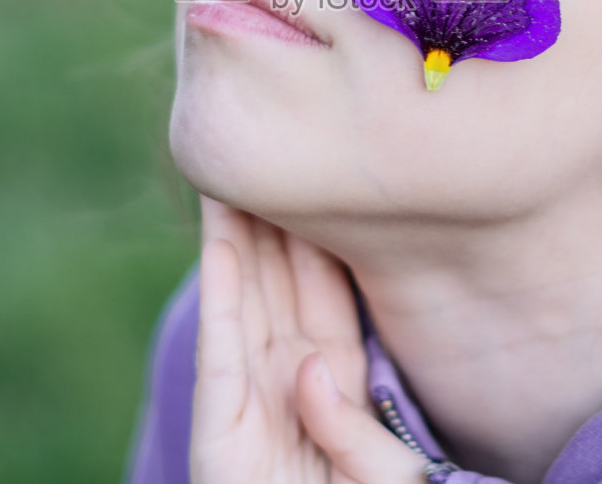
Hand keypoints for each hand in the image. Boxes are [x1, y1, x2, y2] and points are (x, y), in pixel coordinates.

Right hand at [189, 194, 430, 483]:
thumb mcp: (383, 476)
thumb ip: (355, 429)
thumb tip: (309, 370)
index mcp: (331, 379)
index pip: (321, 286)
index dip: (314, 229)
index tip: (315, 170)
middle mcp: (284, 378)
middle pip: (274, 280)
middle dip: (267, 216)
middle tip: (265, 150)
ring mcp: (248, 402)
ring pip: (240, 301)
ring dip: (232, 237)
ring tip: (227, 178)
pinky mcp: (218, 434)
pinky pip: (220, 357)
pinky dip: (220, 302)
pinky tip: (219, 248)